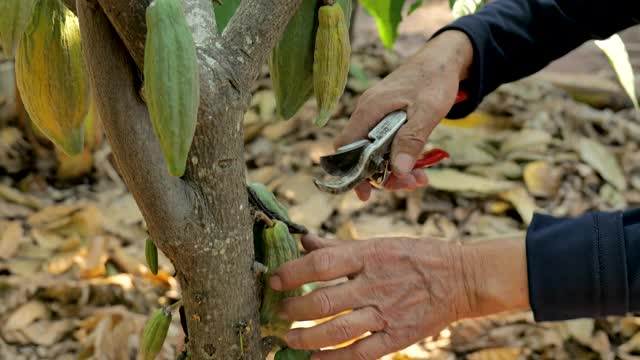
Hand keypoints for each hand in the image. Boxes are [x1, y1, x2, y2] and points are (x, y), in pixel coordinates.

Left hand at [269, 234, 528, 359]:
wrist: (462, 277)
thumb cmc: (416, 255)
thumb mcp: (378, 243)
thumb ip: (338, 246)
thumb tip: (304, 241)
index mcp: (368, 255)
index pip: (320, 264)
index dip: (291, 273)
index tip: (273, 280)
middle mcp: (374, 284)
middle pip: (322, 302)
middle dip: (294, 310)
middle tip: (281, 312)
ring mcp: (387, 313)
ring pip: (337, 331)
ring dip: (306, 338)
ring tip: (289, 339)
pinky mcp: (398, 337)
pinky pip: (360, 353)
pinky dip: (334, 359)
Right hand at [336, 30, 473, 200]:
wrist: (443, 59)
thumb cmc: (434, 80)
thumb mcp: (427, 111)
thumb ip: (411, 139)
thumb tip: (397, 170)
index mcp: (369, 110)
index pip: (345, 147)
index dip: (351, 173)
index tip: (366, 193)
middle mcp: (367, 114)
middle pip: (361, 155)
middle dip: (383, 176)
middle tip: (410, 184)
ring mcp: (376, 116)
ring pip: (375, 153)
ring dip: (395, 170)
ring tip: (420, 178)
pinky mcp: (387, 118)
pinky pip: (386, 144)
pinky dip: (400, 158)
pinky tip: (419, 166)